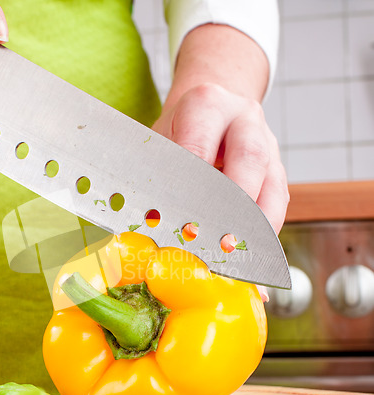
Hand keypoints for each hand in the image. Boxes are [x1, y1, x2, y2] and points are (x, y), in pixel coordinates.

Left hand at [153, 82, 288, 234]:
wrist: (212, 112)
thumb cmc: (181, 130)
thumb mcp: (162, 138)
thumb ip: (160, 172)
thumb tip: (155, 219)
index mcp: (207, 105)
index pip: (199, 146)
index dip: (191, 185)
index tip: (183, 219)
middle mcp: (244, 119)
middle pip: (249, 158)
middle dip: (234, 203)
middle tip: (218, 237)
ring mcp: (267, 143)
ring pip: (272, 183)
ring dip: (255, 223)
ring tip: (238, 250)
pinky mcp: (277, 169)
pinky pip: (277, 200)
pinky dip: (264, 229)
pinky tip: (250, 249)